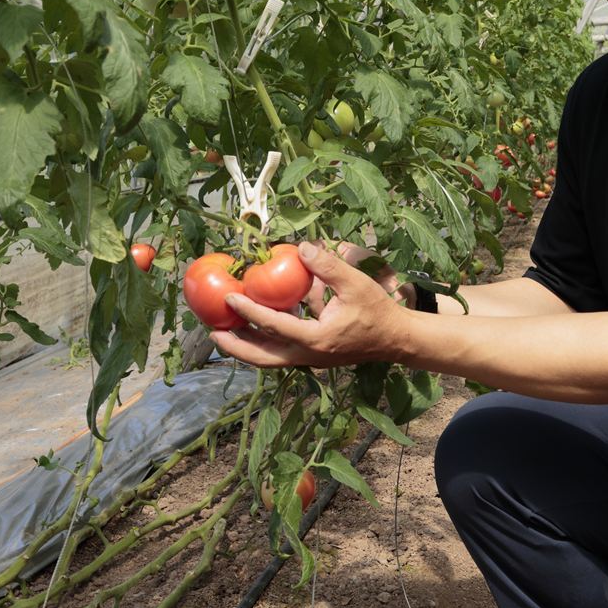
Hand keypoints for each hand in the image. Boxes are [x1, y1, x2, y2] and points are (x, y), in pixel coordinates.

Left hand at [211, 241, 412, 367]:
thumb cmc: (377, 311)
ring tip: (223, 332)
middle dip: (234, 346)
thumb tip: (302, 248)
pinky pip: (279, 353)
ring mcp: (309, 359)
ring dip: (245, 347)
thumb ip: (329, 266)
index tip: (229, 298)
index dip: (249, 312)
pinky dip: (262, 343)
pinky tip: (253, 327)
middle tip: (211, 331)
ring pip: (268, 359)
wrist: (396, 340)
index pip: (274, 326)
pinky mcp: (312, 356)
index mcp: (315, 339)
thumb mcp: (357, 284)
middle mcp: (307, 355)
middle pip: (261, 357)